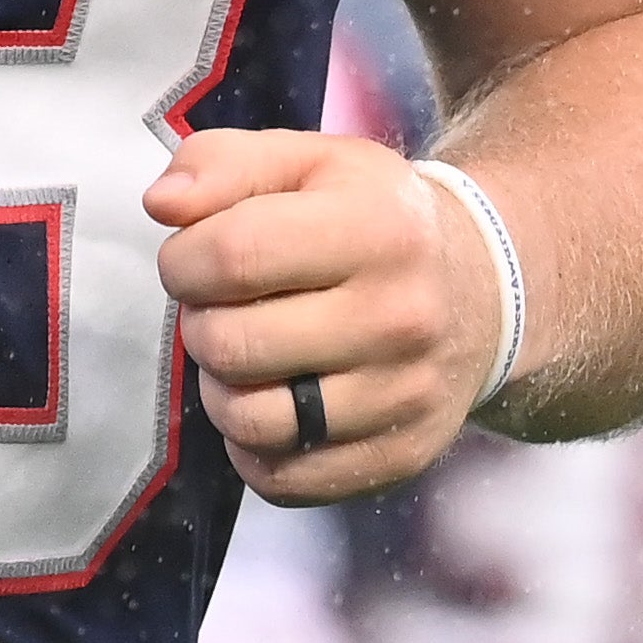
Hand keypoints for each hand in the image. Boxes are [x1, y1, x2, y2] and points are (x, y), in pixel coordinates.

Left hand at [153, 129, 506, 504]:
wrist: (480, 289)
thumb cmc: (371, 217)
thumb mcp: (309, 162)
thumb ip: (224, 164)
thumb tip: (162, 205)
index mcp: (377, 228)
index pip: (232, 255)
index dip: (182, 260)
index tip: (191, 258)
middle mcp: (400, 317)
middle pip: (233, 344)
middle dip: (201, 322)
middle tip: (225, 306)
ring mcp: (405, 396)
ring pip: (251, 421)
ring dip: (221, 388)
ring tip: (245, 354)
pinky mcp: (399, 455)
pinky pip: (281, 479)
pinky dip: (253, 446)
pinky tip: (273, 399)